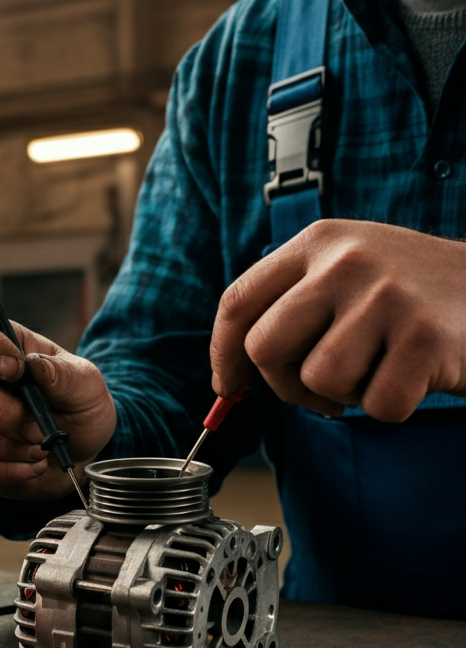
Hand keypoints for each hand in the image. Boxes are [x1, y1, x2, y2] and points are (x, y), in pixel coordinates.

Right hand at [0, 306, 116, 498]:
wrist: (75, 454)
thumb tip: (34, 365)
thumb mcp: (86, 386)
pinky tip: (28, 467)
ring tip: (38, 450)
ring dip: (5, 446)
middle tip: (38, 430)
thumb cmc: (77, 409)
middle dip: (2, 414)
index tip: (16, 370)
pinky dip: (3, 470)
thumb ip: (64, 374)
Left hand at [210, 220, 465, 420]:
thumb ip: (289, 306)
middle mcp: (347, 262)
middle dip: (284, 383)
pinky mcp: (425, 338)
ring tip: (379, 367)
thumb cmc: (410, 295)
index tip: (227, 385)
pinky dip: (393, 405)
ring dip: (345, 393)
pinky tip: (415, 375)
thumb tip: (230, 372)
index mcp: (319, 242)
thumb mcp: (346, 272)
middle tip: (319, 386)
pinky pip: (375, 405)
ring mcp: (387, 297)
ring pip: (318, 381)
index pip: (238, 301)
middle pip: (264, 348)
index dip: (222, 352)